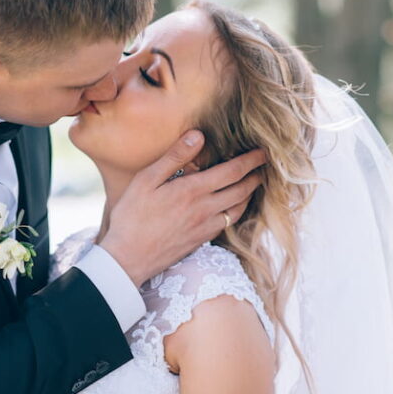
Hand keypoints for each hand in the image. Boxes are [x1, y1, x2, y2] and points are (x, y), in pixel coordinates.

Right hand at [99, 130, 265, 286]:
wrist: (128, 258)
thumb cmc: (132, 216)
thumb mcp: (147, 180)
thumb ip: (174, 157)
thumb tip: (198, 135)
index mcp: (193, 190)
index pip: (232, 171)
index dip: (251, 160)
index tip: (264, 152)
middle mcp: (205, 209)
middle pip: (241, 190)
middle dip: (256, 176)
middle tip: (265, 166)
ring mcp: (205, 227)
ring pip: (238, 209)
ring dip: (250, 194)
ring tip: (254, 184)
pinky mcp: (201, 240)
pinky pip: (227, 223)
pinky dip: (237, 211)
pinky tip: (233, 207)